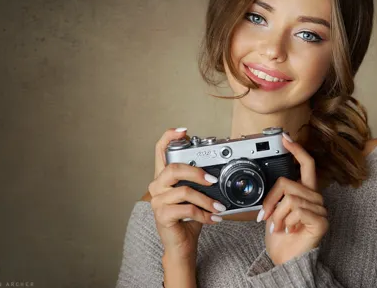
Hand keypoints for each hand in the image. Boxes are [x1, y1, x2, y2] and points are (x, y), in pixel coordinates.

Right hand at [149, 128, 225, 260]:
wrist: (182, 244)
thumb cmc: (189, 217)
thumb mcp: (195, 194)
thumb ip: (199, 180)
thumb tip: (218, 168)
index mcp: (164, 177)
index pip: (160, 150)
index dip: (169, 137)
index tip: (183, 131)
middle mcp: (157, 186)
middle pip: (173, 169)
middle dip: (196, 172)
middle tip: (213, 180)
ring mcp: (157, 201)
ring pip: (184, 191)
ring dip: (206, 199)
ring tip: (219, 206)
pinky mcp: (162, 216)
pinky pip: (187, 210)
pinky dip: (204, 214)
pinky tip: (213, 218)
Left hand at [258, 133, 328, 264]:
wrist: (285, 258)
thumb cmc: (280, 234)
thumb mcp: (274, 209)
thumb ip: (276, 194)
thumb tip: (270, 181)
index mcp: (305, 191)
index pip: (306, 165)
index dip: (297, 150)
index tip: (285, 138)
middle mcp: (315, 197)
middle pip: (288, 184)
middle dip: (271, 201)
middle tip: (266, 217)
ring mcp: (320, 209)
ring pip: (290, 199)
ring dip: (277, 216)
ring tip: (278, 227)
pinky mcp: (321, 222)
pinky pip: (298, 211)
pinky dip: (287, 222)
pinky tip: (289, 230)